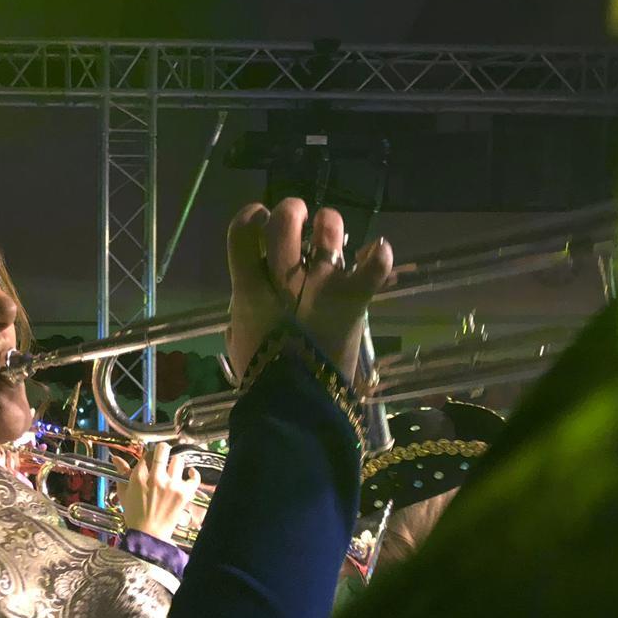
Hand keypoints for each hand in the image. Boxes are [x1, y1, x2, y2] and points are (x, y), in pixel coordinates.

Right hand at [113, 444, 199, 542]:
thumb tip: (116, 459)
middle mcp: (156, 478)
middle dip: (162, 450)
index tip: (151, 459)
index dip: (150, 455)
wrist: (149, 535)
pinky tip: (189, 473)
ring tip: (173, 470)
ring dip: (175, 464)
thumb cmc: (135, 516)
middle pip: (163, 450)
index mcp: (139, 477)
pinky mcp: (184, 494)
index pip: (147, 454)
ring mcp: (171, 485)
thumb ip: (122, 473)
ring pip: (178, 461)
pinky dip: (193, 474)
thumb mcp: (124, 493)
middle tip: (163, 454)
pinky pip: (194, 477)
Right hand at [226, 198, 393, 384]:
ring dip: (328, 223)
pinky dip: (378, 257)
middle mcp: (285, 278)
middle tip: (296, 218)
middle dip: (290, 212)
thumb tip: (247, 308)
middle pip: (284, 221)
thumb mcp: (240, 343)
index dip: (250, 218)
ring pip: (328, 229)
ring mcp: (323, 284)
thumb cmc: (263, 378)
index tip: (258, 222)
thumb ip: (244, 316)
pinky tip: (376, 250)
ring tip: (328, 231)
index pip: (242, 231)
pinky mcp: (353, 299)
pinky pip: (372, 267)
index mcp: (249, 289)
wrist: (295, 405)